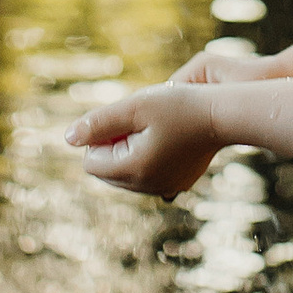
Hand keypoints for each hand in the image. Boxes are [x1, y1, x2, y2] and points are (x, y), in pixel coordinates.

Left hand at [69, 82, 224, 203]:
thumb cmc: (179, 105)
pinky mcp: (177, 183)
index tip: (124, 118)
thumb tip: (68, 138)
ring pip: (127, 173)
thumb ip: (98, 122)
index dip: (100, 136)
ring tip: (155, 128)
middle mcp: (147, 187)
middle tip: (140, 122)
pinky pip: (148, 174)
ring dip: (131, 150)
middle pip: (107, 170)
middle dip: (114, 145)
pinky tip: (168, 138)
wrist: (223, 114)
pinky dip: (149, 157)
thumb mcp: (134, 106)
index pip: (90, 161)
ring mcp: (164, 188)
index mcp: (133, 169)